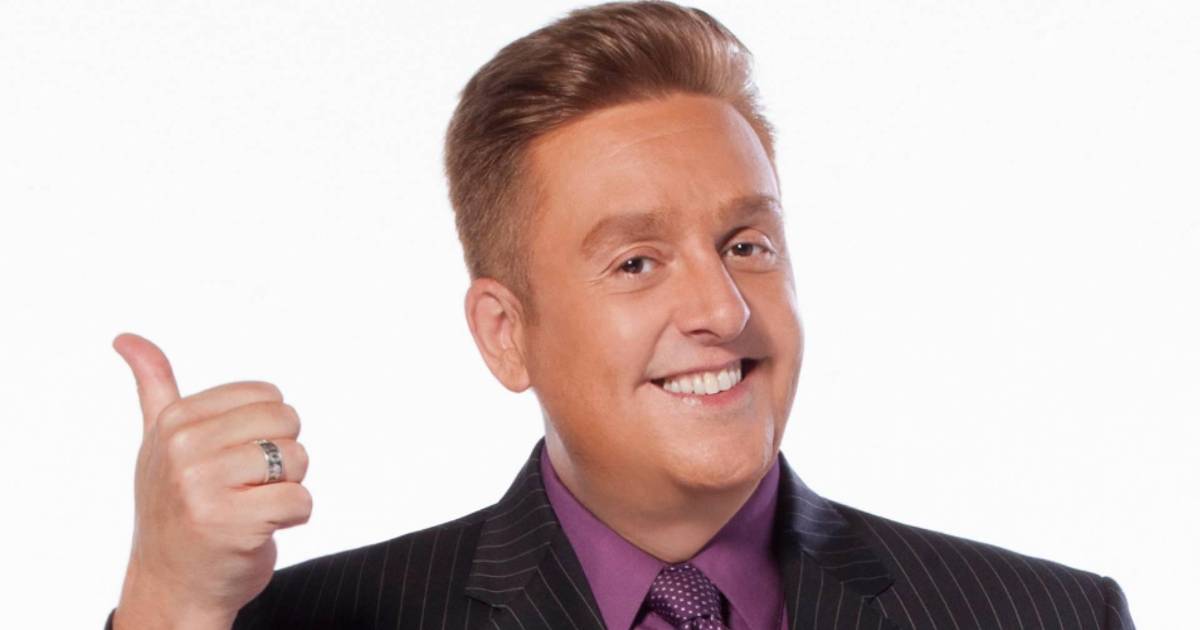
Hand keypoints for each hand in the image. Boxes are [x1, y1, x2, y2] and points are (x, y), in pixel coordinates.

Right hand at [111, 333, 311, 629]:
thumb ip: (154, 388)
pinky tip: (259, 530)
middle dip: (281, 457)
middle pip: (287, 422)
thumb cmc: (175, 512)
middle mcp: (184, 449)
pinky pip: (302, 500)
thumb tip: (126, 337)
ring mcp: (204, 486)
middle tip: (246, 487)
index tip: (232, 459)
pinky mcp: (232, 523)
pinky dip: (292, 518)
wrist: (171, 587)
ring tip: (251, 507)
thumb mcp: (158, 445)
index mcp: (174, 421)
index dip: (265, 430)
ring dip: (288, 488)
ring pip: (298, 459)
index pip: (266, 395)